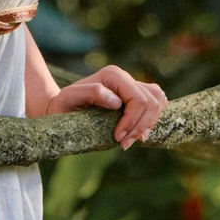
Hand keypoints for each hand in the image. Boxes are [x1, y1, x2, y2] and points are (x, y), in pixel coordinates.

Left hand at [44, 66, 166, 149]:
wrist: (62, 108)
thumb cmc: (63, 105)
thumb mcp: (69, 98)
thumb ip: (90, 93)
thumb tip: (116, 101)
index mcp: (113, 75)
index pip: (138, 98)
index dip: (132, 121)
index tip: (118, 138)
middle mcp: (125, 77)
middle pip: (151, 101)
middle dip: (140, 126)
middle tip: (123, 144)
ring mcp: (131, 86)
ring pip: (158, 100)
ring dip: (148, 124)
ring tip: (132, 140)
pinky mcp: (135, 96)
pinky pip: (157, 103)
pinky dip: (152, 118)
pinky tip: (140, 132)